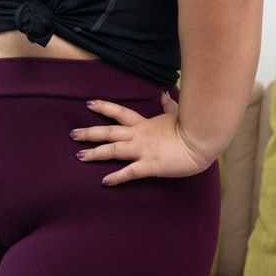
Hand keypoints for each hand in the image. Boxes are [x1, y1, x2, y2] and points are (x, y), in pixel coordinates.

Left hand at [70, 91, 211, 185]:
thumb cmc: (193, 127)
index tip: (88, 103)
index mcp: (144, 124)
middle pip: (108, 131)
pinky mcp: (151, 165)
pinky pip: (130, 172)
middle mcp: (139, 135)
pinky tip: (104, 182)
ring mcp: (143, 150)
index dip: (103, 107)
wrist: (203, 140)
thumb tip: (164, 93)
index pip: (119, 112)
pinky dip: (116, 177)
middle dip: (89, 133)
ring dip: (95, 153)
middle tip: (72, 134)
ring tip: (79, 156)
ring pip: (113, 150)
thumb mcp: (178, 113)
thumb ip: (168, 104)